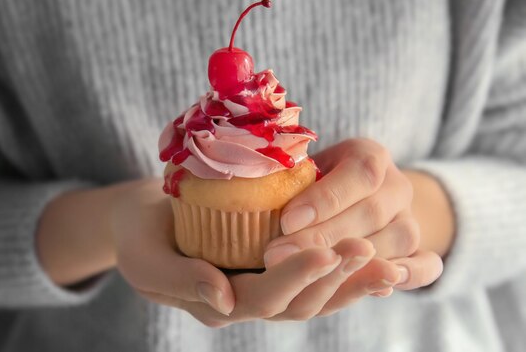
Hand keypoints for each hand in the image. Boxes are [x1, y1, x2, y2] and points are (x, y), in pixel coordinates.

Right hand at [109, 179, 389, 325]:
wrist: (143, 222)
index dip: (296, 277)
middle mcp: (246, 301)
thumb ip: (181, 280)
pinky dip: (344, 273)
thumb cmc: (139, 237)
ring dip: (350, 280)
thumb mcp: (145, 259)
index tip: (327, 250)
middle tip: (369, 252)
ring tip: (387, 263)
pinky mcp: (270, 266)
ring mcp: (261, 285)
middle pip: (300, 301)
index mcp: (217, 303)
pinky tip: (375, 259)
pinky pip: (313, 277)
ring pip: (314, 295)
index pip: (264, 297)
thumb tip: (224, 296)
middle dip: (335, 279)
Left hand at [264, 138, 443, 293]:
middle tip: (278, 256)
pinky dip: (412, 275)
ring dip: (353, 262)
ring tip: (310, 276)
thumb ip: (289, 178)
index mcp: (370, 156)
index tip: (287, 221)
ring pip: (396, 240)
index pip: (358, 173)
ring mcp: (412, 219)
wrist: (355, 196)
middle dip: (322, 237)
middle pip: (371, 212)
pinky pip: (427, 265)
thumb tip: (257, 192)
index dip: (324, 199)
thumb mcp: (304, 168)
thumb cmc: (314, 181)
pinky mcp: (418, 250)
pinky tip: (381, 287)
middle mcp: (397, 186)